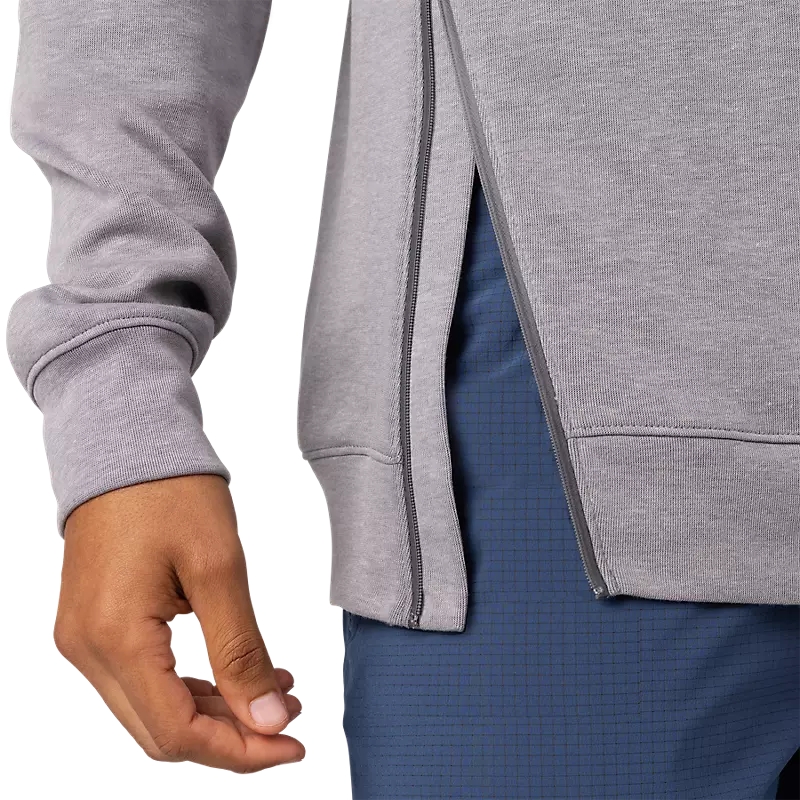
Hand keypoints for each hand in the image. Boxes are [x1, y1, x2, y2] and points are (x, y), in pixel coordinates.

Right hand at [54, 474, 304, 772]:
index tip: (293, 745)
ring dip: (215, 711)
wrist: (126, 441)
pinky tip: (236, 670)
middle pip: (161, 731)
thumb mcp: (218, 568)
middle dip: (232, 735)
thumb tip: (269, 721)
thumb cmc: (171, 490)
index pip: (178, 732)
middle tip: (291, 716)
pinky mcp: (95, 623)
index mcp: (114, 638)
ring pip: (152, 709)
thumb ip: (240, 651)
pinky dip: (191, 685)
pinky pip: (142, 677)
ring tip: (276, 690)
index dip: (240, 751)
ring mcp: (85, 638)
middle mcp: (87, 649)